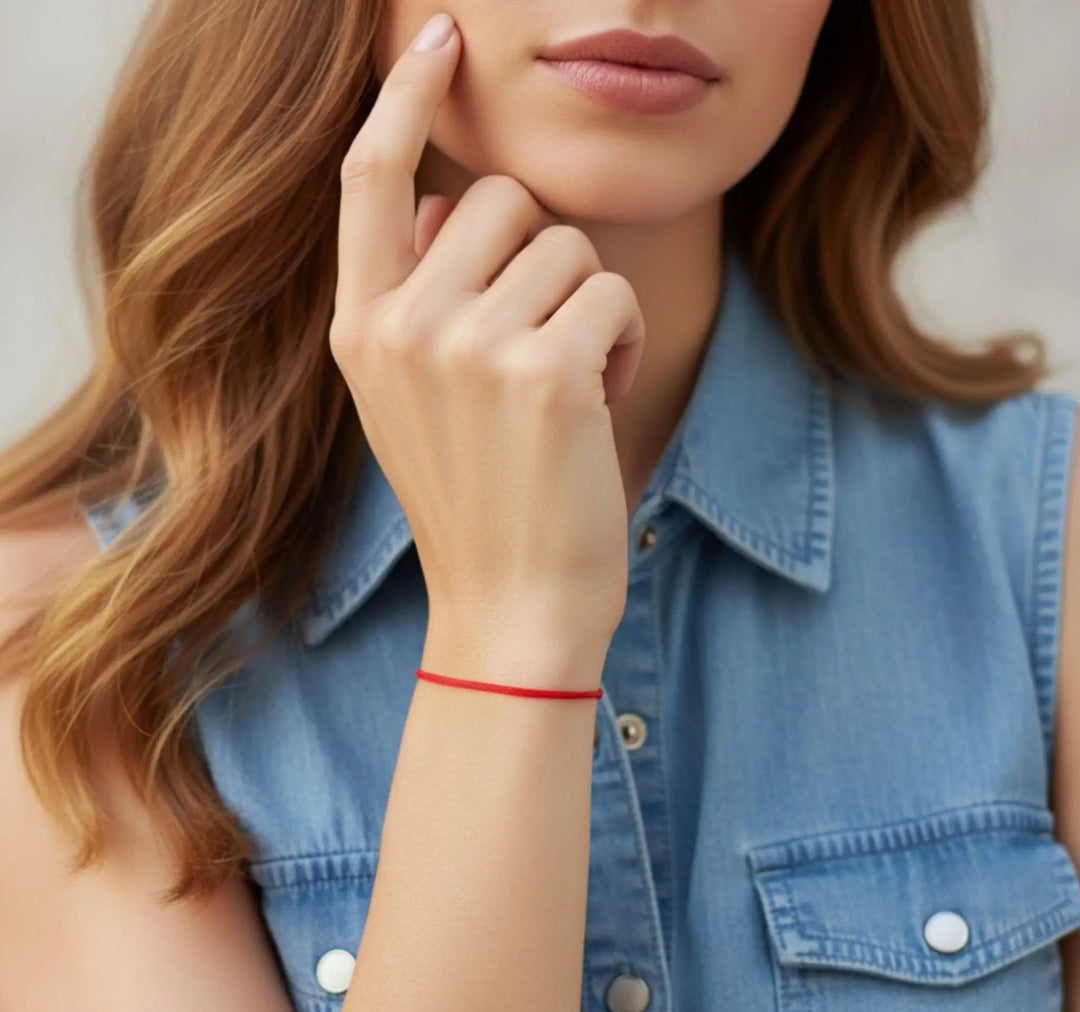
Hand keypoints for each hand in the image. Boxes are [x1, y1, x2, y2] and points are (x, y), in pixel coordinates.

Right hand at [329, 13, 644, 646]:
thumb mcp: (409, 402)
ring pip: (567, 245)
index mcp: (360, 328)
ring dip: (588, 308)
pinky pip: (612, 293)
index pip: (367, 177)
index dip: (404, 98)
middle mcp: (401, 326)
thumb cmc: (477, 501)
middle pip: (501, 200)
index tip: (439, 41)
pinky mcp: (545, 372)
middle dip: (543, 258)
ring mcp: (468, 347)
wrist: (510, 607)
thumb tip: (431, 197)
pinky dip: (621, 342)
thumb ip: (412, 297)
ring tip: (567, 387)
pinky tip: (598, 404)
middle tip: (541, 342)